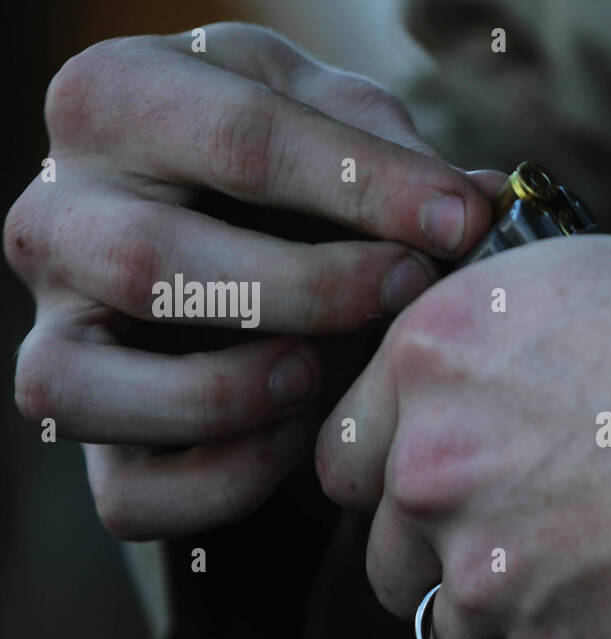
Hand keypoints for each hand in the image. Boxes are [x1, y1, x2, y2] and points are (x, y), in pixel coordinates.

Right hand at [5, 23, 500, 538]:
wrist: (214, 208)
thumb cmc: (278, 156)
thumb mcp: (327, 114)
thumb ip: (391, 151)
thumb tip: (485, 211)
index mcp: (115, 101)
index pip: (237, 140)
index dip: (365, 187)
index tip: (460, 223)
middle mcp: (54, 215)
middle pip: (150, 263)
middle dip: (308, 290)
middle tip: (405, 292)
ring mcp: (53, 329)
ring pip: (85, 388)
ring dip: (224, 396)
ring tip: (315, 373)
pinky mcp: (86, 425)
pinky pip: (126, 493)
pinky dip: (221, 482)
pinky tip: (292, 436)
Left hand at [315, 233, 610, 638]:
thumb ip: (532, 325)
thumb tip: (534, 340)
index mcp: (436, 358)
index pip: (346, 458)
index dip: (398, 478)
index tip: (448, 489)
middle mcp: (437, 470)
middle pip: (394, 557)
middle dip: (456, 554)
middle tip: (546, 540)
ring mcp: (492, 577)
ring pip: (462, 637)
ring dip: (518, 624)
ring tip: (607, 591)